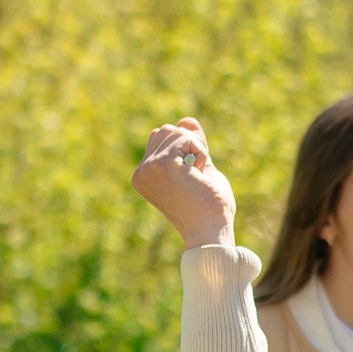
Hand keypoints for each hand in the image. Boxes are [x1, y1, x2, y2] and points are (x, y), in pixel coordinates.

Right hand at [132, 118, 236, 249]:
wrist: (211, 231)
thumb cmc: (208, 208)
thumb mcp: (199, 168)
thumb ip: (191, 145)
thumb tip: (186, 120)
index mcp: (144, 175)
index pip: (161, 138)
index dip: (185, 149)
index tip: (192, 178)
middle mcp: (141, 172)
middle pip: (165, 130)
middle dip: (189, 146)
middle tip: (196, 177)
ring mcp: (149, 168)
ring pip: (174, 130)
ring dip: (195, 150)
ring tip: (196, 177)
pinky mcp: (162, 165)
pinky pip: (186, 137)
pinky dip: (200, 152)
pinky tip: (198, 175)